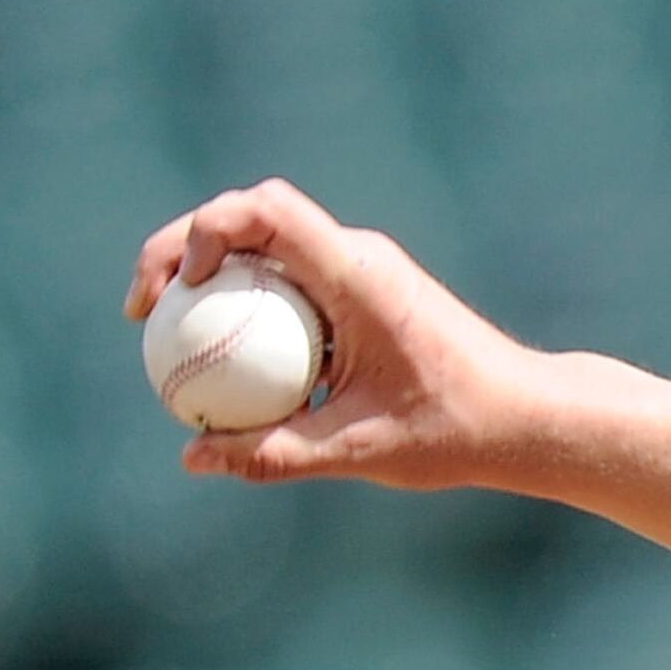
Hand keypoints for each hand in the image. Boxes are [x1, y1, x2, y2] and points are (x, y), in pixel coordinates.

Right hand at [125, 180, 548, 493]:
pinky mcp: (364, 293)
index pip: (266, 210)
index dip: (204, 229)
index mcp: (359, 275)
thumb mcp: (360, 448)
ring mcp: (362, 271)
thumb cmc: (458, 431)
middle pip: (250, 217)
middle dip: (182, 248)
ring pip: (266, 248)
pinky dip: (248, 307)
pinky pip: (290, 283)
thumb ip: (274, 453)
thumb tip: (193, 459)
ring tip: (167, 334)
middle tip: (142, 313)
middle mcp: (358, 257)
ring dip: (212, 278)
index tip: (180, 288)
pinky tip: (224, 362)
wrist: (528, 418)